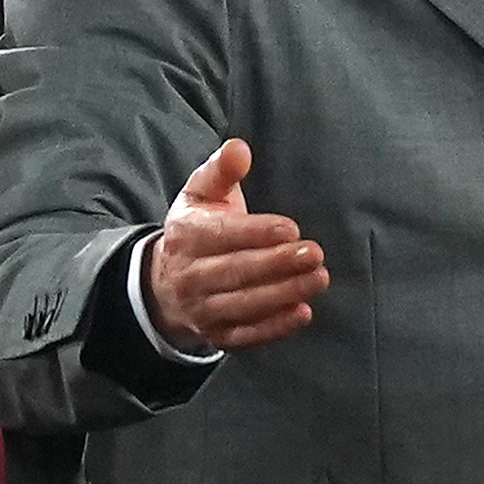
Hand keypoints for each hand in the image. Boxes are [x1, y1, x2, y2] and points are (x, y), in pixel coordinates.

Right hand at [146, 137, 327, 353]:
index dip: (257, 233)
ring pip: (244, 304)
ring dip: (284, 294)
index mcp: (186, 235)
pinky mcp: (215, 335)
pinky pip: (246, 336)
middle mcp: (189, 275)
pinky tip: (303, 312)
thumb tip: (239, 148)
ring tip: (318, 279)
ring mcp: (201, 309)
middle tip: (315, 254)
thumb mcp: (200, 194)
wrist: (164, 283)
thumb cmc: (196, 229)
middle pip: (236, 271)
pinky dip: (275, 327)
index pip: (223, 236)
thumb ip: (221, 170)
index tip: (291, 229)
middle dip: (278, 264)